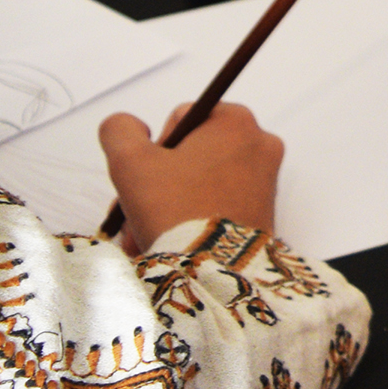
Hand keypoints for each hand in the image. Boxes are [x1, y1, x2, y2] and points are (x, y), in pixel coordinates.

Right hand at [98, 100, 282, 254]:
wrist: (213, 269)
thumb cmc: (174, 210)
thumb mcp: (131, 162)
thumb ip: (121, 131)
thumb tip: (127, 124)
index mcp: (236, 122)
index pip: (182, 119)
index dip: (156, 148)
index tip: (146, 175)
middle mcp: (260, 145)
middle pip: (191, 154)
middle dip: (158, 184)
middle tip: (137, 211)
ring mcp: (266, 180)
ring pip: (201, 183)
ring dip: (168, 206)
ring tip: (146, 235)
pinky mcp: (264, 211)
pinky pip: (219, 205)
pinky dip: (192, 219)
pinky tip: (170, 243)